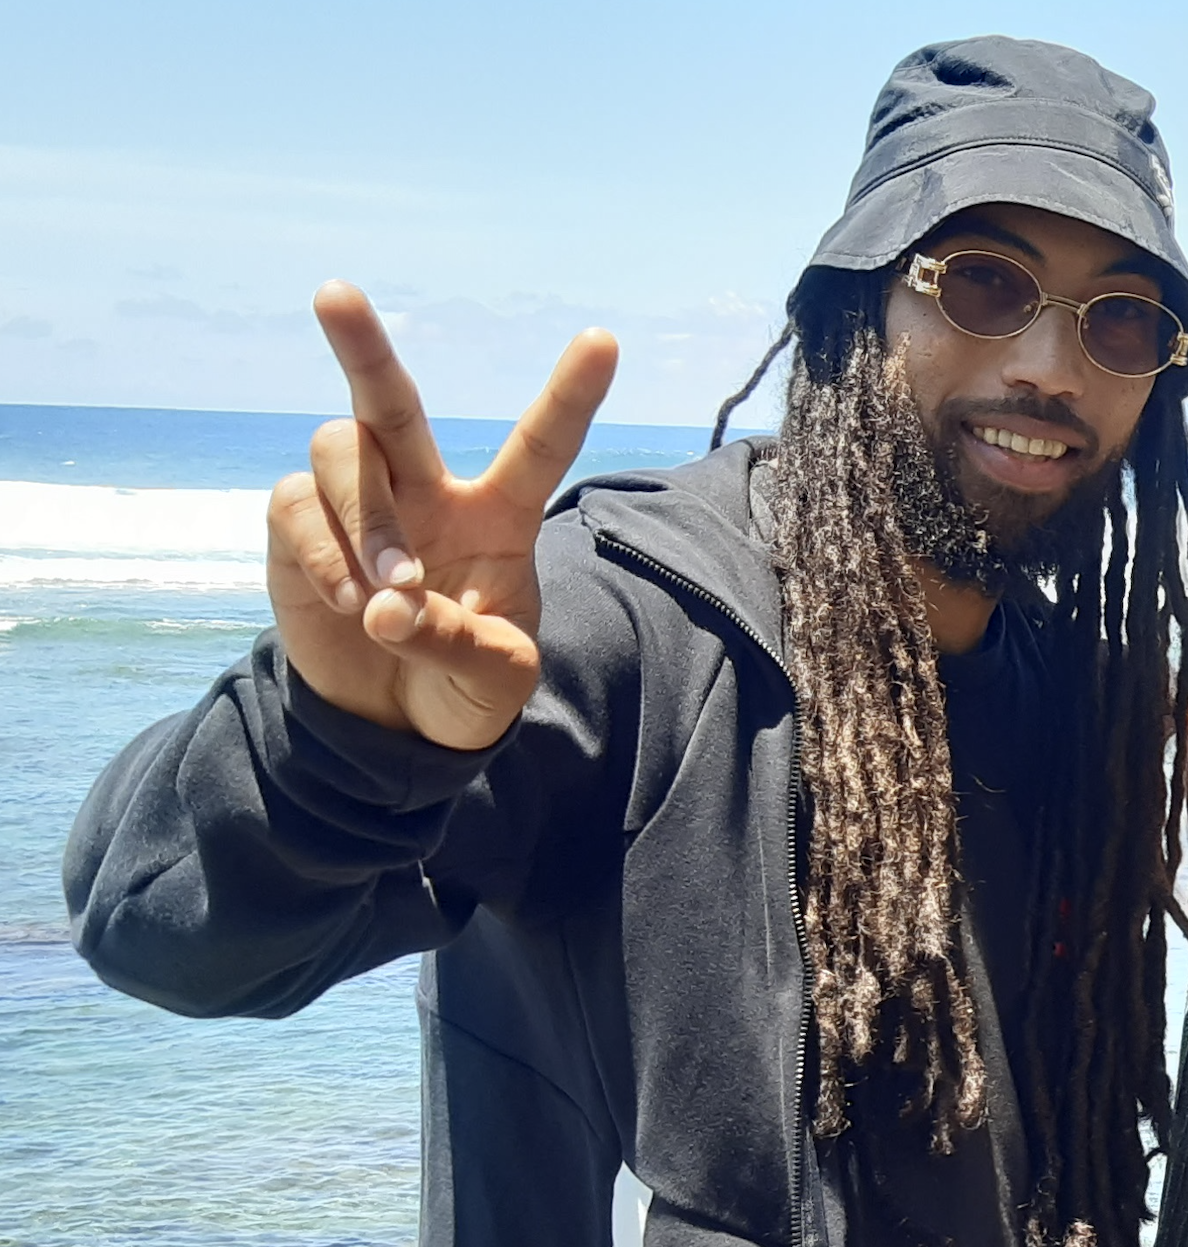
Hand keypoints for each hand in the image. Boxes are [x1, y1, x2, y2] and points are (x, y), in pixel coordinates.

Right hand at [264, 282, 618, 749]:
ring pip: (341, 450)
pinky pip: (295, 504)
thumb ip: (457, 642)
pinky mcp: (301, 527)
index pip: (539, 446)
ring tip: (387, 589)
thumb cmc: (465, 685)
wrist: (397, 723)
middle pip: (390, 401)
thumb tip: (388, 605)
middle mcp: (426, 491)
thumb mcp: (494, 679)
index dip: (570, 395)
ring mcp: (359, 502)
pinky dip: (323, 550)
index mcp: (498, 516)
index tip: (603, 341)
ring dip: (365, 517)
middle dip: (362, 346)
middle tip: (335, 294)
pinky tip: (349, 600)